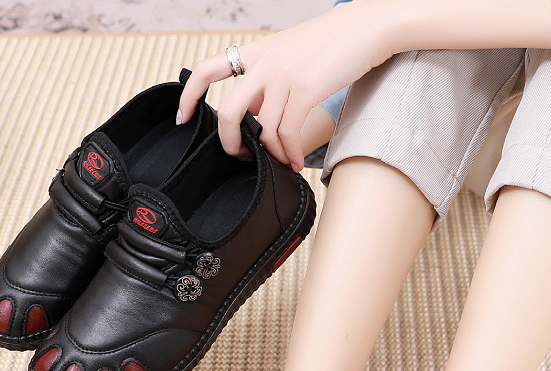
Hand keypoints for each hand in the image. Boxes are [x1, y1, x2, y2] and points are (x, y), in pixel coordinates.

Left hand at [177, 2, 388, 170]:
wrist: (367, 27)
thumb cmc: (334, 43)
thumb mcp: (291, 54)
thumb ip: (270, 80)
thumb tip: (260, 115)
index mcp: (257, 51)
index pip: (208, 68)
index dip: (189, 95)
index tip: (183, 117)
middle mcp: (265, 63)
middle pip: (228, 112)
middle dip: (230, 143)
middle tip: (242, 157)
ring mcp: (284, 76)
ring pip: (263, 130)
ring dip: (272, 154)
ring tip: (283, 162)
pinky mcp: (305, 90)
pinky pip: (287, 133)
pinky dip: (290, 153)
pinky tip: (297, 162)